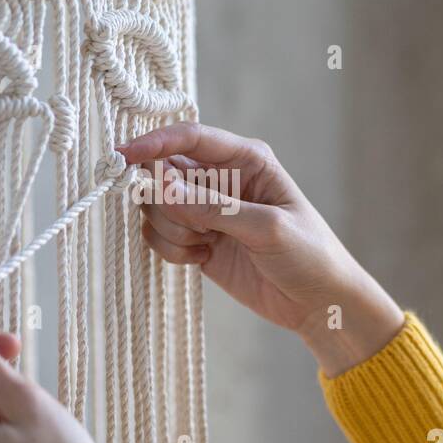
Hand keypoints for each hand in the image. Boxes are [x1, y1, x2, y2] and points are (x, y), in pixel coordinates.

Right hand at [119, 122, 404, 378]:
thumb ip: (214, 207)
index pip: (190, 138)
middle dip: (166, 202)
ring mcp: (205, 209)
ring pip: (155, 206)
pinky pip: (159, 234)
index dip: (154, 144)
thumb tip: (162, 185)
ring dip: (171, 229)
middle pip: (162, 173)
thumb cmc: (308, 254)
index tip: (123, 157)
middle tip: (197, 228)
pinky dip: (171, 249)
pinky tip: (202, 258)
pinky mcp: (196, 238)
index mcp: (246, 159)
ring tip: (206, 246)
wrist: (318, 303)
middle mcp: (221, 178)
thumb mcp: (266, 228)